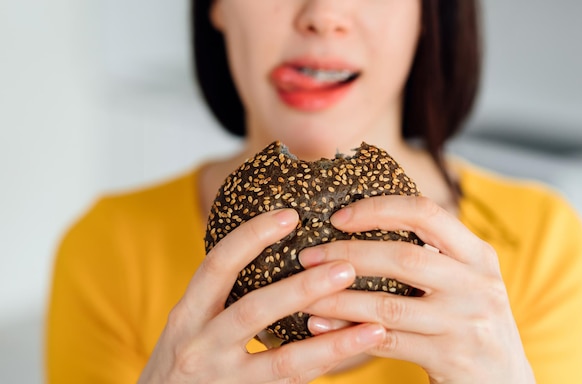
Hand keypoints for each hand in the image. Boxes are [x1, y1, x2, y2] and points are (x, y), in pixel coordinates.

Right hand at [138, 209, 385, 383]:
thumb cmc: (185, 355)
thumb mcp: (192, 318)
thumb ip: (224, 292)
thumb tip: (277, 249)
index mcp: (187, 311)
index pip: (218, 264)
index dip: (252, 236)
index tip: (291, 215)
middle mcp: (199, 344)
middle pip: (254, 311)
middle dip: (302, 288)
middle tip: (345, 267)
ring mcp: (221, 378)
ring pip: (282, 362)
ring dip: (331, 342)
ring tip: (373, 324)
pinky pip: (291, 383)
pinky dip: (325, 367)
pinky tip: (356, 352)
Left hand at [299, 196, 535, 383]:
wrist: (506, 380)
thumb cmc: (472, 320)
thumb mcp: (467, 280)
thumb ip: (434, 254)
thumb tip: (364, 226)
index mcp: (478, 255)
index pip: (426, 213)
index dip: (379, 210)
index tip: (339, 217)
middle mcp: (476, 284)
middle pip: (403, 257)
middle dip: (348, 255)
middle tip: (308, 257)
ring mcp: (465, 323)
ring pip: (387, 305)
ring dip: (339, 299)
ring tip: (305, 295)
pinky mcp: (450, 357)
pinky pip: (387, 341)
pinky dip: (349, 332)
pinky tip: (321, 326)